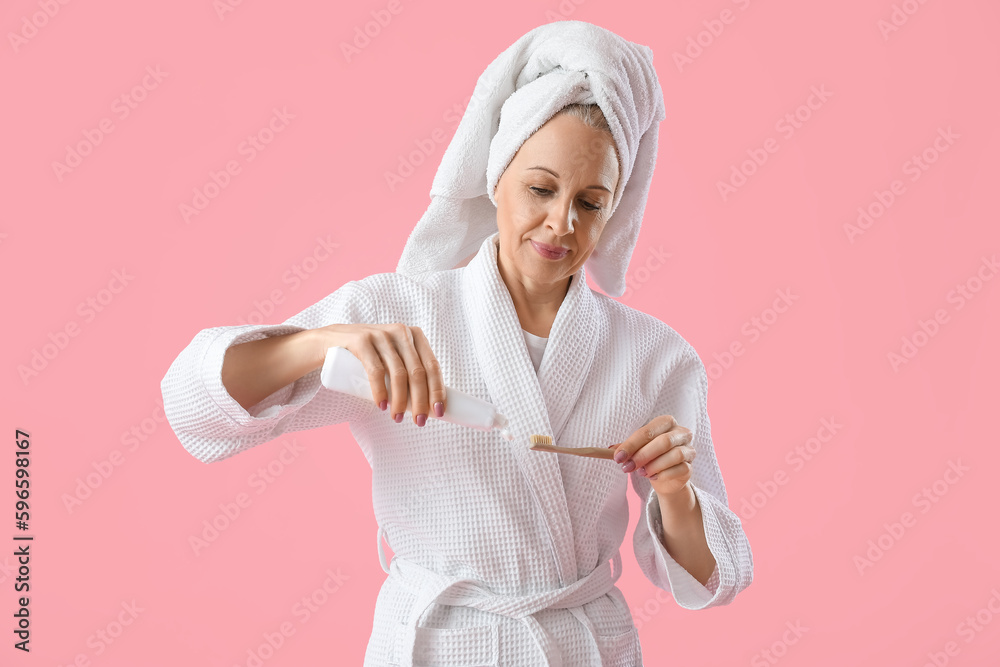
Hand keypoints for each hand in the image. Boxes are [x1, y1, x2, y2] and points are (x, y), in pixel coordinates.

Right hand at [316, 323, 444, 426]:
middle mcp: (401, 332)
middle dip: (421, 401)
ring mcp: (381, 335)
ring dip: (401, 401)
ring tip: (397, 418)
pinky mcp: (362, 341)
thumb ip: (409, 371)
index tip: (439, 412)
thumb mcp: (392, 358)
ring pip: (399, 374)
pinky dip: (381, 391)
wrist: (329, 341)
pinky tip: (383, 405)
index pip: (432, 366)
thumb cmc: (367, 356)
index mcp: (414, 336)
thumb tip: (429, 405)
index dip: (437, 390)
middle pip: (418, 372)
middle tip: (419, 421)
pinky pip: (376, 370)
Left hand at [611, 415, 694, 496]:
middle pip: (663, 441)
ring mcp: (689, 449)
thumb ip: (627, 448)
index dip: (632, 444)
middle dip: (642, 455)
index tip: (618, 457)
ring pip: (674, 455)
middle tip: (627, 467)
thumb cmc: (651, 457)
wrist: (665, 477)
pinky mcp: (691, 467)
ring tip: (641, 473)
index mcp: (666, 422)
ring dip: (654, 465)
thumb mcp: (637, 449)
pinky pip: (680, 469)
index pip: (648, 431)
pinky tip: (652, 477)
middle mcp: (681, 433)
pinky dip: (663, 474)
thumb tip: (611, 450)